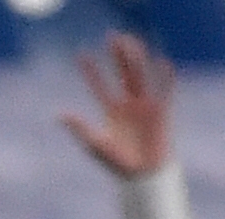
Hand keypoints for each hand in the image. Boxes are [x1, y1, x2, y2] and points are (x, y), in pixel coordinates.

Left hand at [59, 32, 174, 178]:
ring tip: (133, 42)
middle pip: (122, 75)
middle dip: (117, 57)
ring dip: (136, 60)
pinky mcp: (160, 113)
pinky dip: (165, 79)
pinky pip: (164, 92)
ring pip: (140, 77)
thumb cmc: (119, 163)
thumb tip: (59, 114)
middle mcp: (128, 105)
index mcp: (112, 111)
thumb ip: (80, 128)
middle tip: (112, 37)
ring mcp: (145, 107)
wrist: (143, 176)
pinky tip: (163, 63)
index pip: (99, 87)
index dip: (90, 72)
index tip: (81, 55)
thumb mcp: (96, 144)